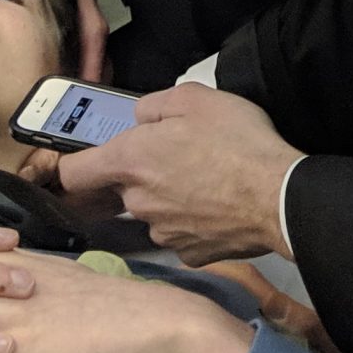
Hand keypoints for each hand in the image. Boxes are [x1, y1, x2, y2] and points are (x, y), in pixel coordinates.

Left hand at [54, 83, 302, 263]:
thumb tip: (141, 120)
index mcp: (130, 161)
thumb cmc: (238, 143)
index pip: (73, 173)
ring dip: (170, 198)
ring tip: (209, 179)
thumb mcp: (194, 98)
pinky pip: (181, 233)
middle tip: (181, 156)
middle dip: (144, 173)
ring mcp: (163, 233)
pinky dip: (193, 221)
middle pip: (122, 189)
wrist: (280, 197)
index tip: (83, 162)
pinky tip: (219, 205)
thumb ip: (153, 106)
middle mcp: (138, 202)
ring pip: (154, 211)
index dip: (72, 165)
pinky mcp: (190, 254)